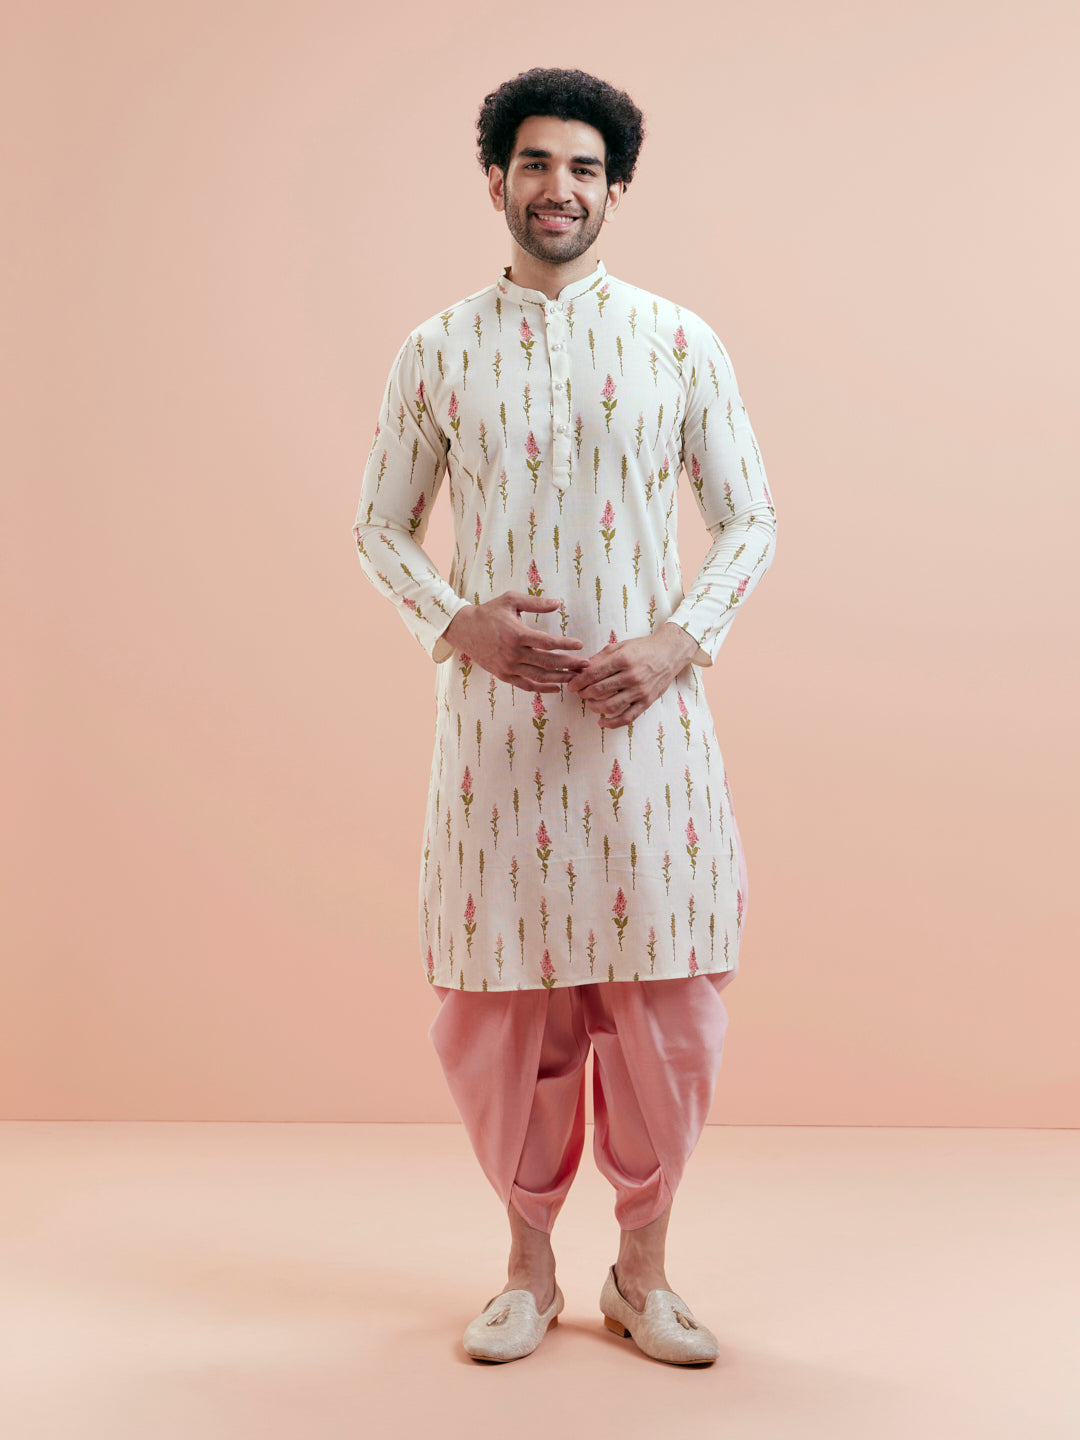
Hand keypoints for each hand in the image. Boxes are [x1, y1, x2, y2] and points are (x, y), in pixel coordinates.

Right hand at [441, 592, 591, 693]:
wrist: (464, 629)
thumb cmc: (489, 612)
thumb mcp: (511, 600)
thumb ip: (536, 603)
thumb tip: (559, 603)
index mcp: (517, 634)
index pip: (548, 642)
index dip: (566, 645)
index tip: (580, 645)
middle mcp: (513, 653)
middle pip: (548, 662)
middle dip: (569, 664)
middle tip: (585, 664)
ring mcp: (508, 667)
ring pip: (539, 677)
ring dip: (559, 678)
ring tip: (575, 677)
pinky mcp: (503, 675)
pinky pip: (526, 685)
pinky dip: (542, 688)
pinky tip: (556, 687)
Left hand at [566, 624, 699, 727]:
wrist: (670, 653)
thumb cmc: (643, 648)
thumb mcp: (620, 646)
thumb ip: (600, 658)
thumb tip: (580, 669)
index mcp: (623, 659)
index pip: (593, 674)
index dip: (578, 681)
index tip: (571, 685)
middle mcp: (632, 676)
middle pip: (599, 691)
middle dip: (584, 693)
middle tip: (579, 693)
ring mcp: (640, 691)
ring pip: (610, 706)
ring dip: (594, 707)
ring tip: (590, 703)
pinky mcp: (647, 702)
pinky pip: (627, 718)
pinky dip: (612, 723)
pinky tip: (601, 722)